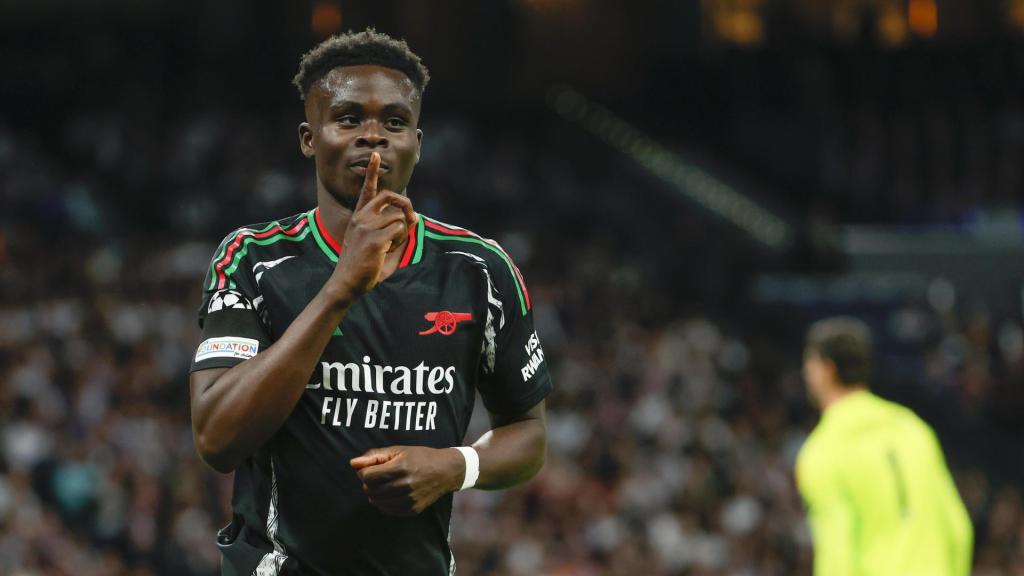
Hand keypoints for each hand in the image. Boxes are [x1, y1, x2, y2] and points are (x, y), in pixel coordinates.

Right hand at [331, 152, 417, 295]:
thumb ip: (394, 229)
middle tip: (411, 218)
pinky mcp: (374, 239)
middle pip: (390, 196)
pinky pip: (400, 230)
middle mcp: (361, 218)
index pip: (366, 190)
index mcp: (359, 217)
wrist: (347, 282)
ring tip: (391, 247)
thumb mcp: (377, 243)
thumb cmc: (363, 265)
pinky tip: (388, 251)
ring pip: (399, 218)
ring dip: (403, 234)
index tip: (376, 154)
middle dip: (405, 203)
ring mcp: (366, 227)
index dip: (372, 172)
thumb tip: (414, 218)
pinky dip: (401, 240)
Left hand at [351, 446, 464, 516]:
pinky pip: (387, 510)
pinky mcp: (413, 510)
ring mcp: (410, 499)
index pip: (368, 476)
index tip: (371, 469)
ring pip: (377, 502)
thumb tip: (353, 463)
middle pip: (371, 489)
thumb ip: (374, 456)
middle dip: (369, 483)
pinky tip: (390, 494)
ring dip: (375, 493)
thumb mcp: (398, 450)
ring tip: (384, 485)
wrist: (445, 471)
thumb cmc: (420, 457)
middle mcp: (406, 485)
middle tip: (378, 476)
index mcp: (402, 467)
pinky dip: (384, 503)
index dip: (364, 472)